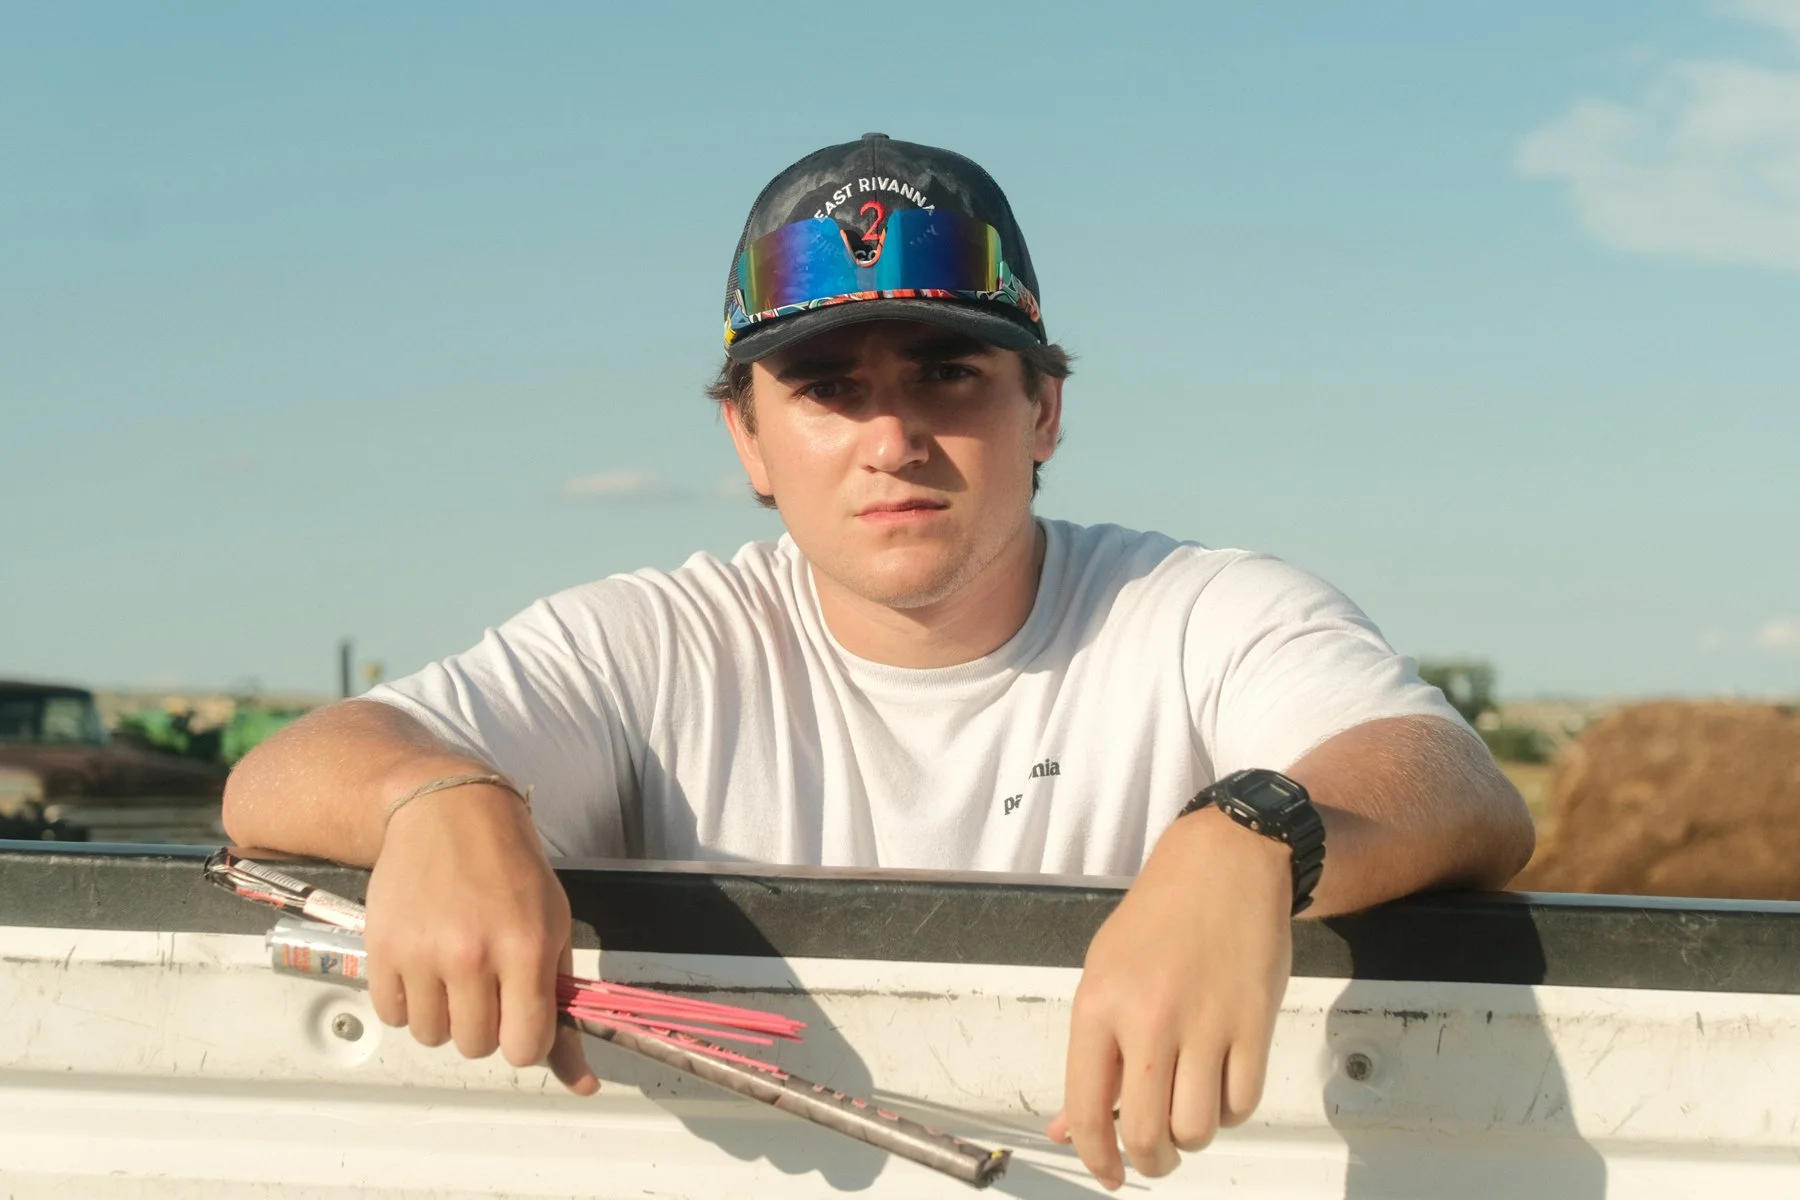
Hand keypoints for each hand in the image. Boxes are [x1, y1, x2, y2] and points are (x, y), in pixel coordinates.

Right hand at [364, 782, 597, 1093]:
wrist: (451, 812)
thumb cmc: (512, 868)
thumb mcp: (554, 928)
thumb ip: (563, 1006)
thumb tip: (581, 1082)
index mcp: (525, 948)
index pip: (525, 1046)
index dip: (526, 1040)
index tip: (522, 1018)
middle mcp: (472, 954)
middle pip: (475, 1046)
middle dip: (485, 1024)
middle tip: (487, 982)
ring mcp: (422, 952)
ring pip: (432, 1036)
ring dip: (444, 1015)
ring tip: (453, 971)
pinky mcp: (382, 948)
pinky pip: (392, 1015)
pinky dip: (407, 1002)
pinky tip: (423, 965)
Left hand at [1047, 808, 1292, 1188]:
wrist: (1225, 862)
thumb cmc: (1159, 915)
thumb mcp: (1103, 973)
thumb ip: (1091, 1055)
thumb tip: (1070, 1127)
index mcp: (1098, 1005)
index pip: (1087, 1109)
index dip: (1096, 1157)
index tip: (1108, 1174)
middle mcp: (1149, 1018)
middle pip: (1146, 1133)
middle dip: (1150, 1161)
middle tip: (1153, 1154)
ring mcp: (1206, 1021)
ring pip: (1198, 1128)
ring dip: (1192, 1137)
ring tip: (1188, 1111)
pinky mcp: (1254, 1022)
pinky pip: (1242, 1103)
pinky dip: (1231, 1112)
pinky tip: (1220, 1089)